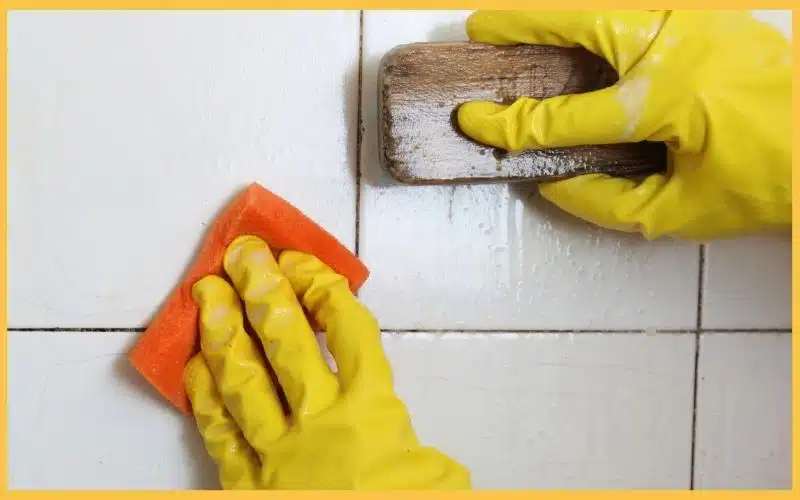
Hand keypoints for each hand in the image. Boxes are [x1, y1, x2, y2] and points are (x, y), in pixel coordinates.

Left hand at [182, 235, 469, 489]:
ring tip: (207, 291)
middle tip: (243, 254)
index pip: (349, 330)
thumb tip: (389, 423)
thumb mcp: (439, 479)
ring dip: (223, 329)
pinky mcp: (246, 482)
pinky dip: (203, 394)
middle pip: (287, 339)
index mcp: (374, 411)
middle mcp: (320, 420)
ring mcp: (277, 451)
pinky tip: (194, 362)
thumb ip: (412, 440)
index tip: (306, 264)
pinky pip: (218, 430)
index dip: (325, 289)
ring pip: (243, 377)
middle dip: (263, 290)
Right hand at [457, 11, 790, 240]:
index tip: (472, 120)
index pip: (562, 115)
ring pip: (608, 4)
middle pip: (578, 21)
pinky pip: (638, 6)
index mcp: (663, 100)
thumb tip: (552, 183)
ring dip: (558, 12)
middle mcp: (676, 46)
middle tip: (479, 27)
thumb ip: (605, 202)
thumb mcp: (679, 213)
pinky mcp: (712, 13)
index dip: (511, 123)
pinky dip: (601, 14)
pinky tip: (582, 27)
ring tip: (520, 21)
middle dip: (520, 22)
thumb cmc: (764, 183)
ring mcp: (698, 20)